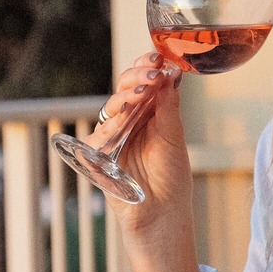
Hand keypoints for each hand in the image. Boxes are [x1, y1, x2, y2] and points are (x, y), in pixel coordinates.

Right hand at [84, 51, 193, 256]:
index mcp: (148, 113)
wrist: (162, 214)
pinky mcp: (97, 157)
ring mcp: (112, 137)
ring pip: (111, 109)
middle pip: (124, 89)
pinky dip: (110, 128)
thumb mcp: (175, 137)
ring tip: (142, 92)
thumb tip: (171, 73)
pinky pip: (98, 137)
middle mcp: (129, 121)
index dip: (147, 66)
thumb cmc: (171, 178)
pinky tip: (121, 123)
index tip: (157, 57)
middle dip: (136, 77)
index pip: (143, 81)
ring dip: (126, 98)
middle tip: (151, 72)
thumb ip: (169, 106)